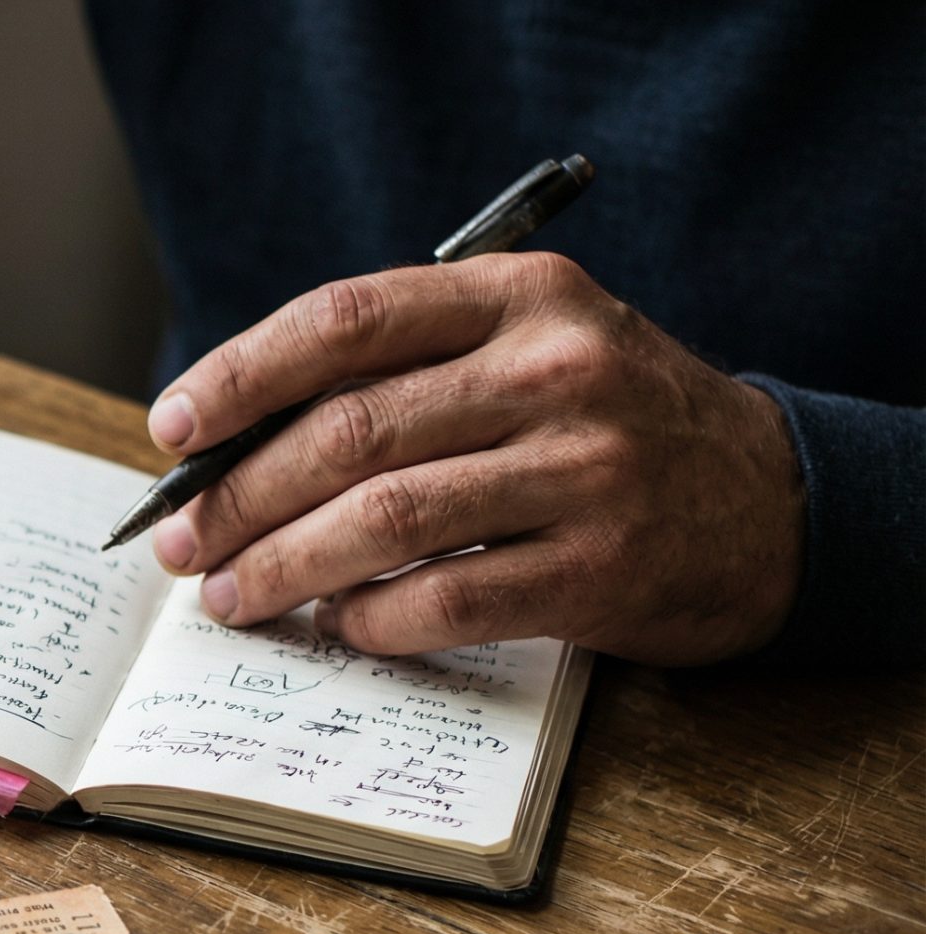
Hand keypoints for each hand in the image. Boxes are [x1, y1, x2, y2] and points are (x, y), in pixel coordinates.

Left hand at [144, 252, 804, 664]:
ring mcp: (586, 468)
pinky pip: (446, 598)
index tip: (172, 430)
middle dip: (240, 496)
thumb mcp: (528, 352)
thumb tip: (230, 447)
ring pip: (385, 518)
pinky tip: (333, 625)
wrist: (774, 501)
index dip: (242, 375)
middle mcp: (554, 369)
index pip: (347, 319)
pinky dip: (369, 618)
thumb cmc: (606, 425)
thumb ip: (405, 376)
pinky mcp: (603, 567)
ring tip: (232, 595)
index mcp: (519, 296)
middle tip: (183, 544)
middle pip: (349, 431)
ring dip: (283, 566)